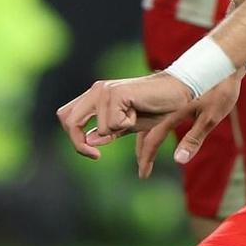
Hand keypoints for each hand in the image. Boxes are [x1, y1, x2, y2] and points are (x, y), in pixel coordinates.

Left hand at [57, 72, 195, 165]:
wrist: (178, 94)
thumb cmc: (157, 109)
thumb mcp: (129, 126)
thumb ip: (109, 133)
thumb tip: (90, 142)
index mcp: (95, 96)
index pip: (66, 116)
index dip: (74, 138)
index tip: (94, 154)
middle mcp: (96, 90)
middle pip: (69, 121)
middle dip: (79, 144)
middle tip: (97, 155)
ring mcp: (105, 90)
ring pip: (99, 128)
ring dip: (118, 131)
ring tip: (135, 117)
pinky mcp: (116, 92)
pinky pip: (113, 124)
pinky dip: (127, 125)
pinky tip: (138, 112)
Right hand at [138, 71, 243, 177]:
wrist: (223, 61)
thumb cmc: (220, 89)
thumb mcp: (210, 117)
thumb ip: (193, 139)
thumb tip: (178, 160)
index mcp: (170, 112)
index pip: (152, 139)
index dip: (146, 158)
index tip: (144, 175)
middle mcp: (163, 105)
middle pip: (143, 131)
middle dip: (142, 151)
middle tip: (143, 170)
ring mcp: (165, 99)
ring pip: (146, 122)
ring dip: (144, 139)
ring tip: (145, 155)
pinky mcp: (170, 96)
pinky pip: (154, 114)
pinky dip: (150, 127)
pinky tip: (154, 132)